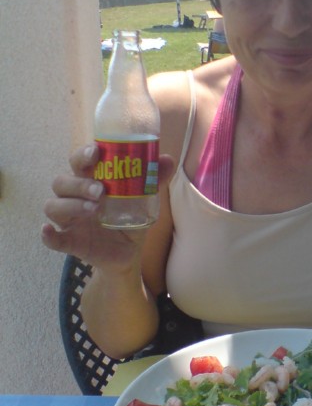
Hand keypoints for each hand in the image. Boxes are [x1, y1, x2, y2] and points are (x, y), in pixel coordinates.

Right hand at [41, 144, 173, 268]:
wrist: (129, 253)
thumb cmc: (130, 219)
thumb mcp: (144, 200)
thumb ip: (154, 180)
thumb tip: (168, 160)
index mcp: (90, 181)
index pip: (78, 162)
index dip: (82, 154)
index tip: (95, 152)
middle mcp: (75, 197)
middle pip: (61, 182)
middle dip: (78, 183)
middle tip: (100, 190)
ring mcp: (69, 220)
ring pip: (53, 206)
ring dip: (70, 205)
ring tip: (93, 209)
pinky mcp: (69, 241)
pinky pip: (52, 238)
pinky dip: (48, 234)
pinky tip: (49, 231)